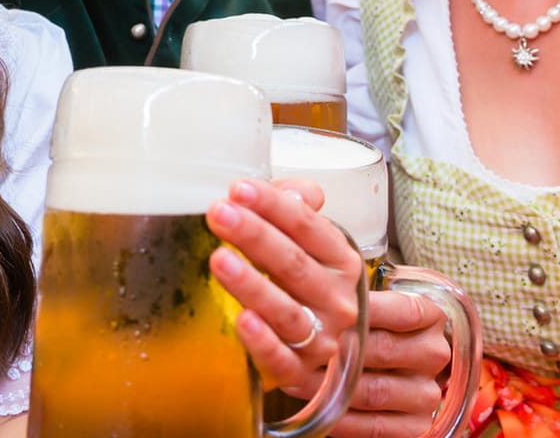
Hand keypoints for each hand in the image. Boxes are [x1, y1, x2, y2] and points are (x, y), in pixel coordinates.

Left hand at [205, 179, 363, 391]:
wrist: (307, 336)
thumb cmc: (298, 277)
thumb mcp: (303, 238)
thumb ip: (298, 206)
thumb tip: (300, 193)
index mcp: (341, 260)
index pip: (308, 227)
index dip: (274, 206)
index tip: (239, 189)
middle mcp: (337, 299)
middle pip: (294, 264)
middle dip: (255, 236)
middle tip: (220, 214)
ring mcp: (320, 338)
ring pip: (286, 311)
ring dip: (251, 285)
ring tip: (219, 259)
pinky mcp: (297, 370)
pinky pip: (280, 359)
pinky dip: (262, 342)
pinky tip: (242, 320)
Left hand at [286, 289, 452, 437]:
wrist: (392, 372)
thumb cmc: (372, 330)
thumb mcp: (371, 307)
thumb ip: (353, 302)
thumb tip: (311, 292)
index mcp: (429, 317)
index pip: (399, 310)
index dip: (359, 310)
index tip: (320, 309)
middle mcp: (434, 355)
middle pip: (379, 350)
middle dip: (332, 349)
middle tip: (296, 344)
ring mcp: (426, 394)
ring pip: (371, 391)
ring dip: (327, 386)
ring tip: (294, 375)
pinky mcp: (416, 427)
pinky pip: (373, 426)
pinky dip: (339, 418)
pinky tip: (315, 407)